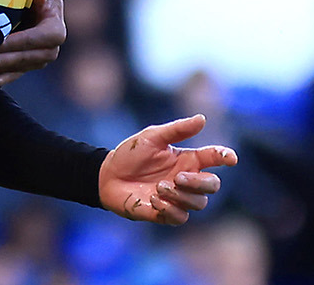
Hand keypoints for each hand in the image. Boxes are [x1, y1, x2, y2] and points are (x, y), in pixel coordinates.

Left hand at [0, 0, 64, 88]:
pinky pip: (16, 74)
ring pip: (21, 68)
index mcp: (55, 27)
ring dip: (1, 70)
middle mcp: (51, 46)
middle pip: (31, 57)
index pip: (43, 38)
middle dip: (6, 60)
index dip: (21, 41)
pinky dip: (3, 78)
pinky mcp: (26, 64)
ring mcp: (39, 58)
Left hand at [99, 114, 237, 224]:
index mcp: (187, 159)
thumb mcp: (151, 137)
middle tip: (179, 177)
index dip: (225, 157)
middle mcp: (186, 179)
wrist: (106, 175)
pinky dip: (170, 209)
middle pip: (213, 185)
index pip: (214, 158)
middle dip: (201, 183)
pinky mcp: (166, 213)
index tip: (230, 158)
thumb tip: (202, 119)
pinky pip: (181, 217)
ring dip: (180, 195)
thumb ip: (177, 130)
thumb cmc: (130, 155)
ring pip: (198, 203)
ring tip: (158, 187)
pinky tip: (154, 199)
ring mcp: (178, 198)